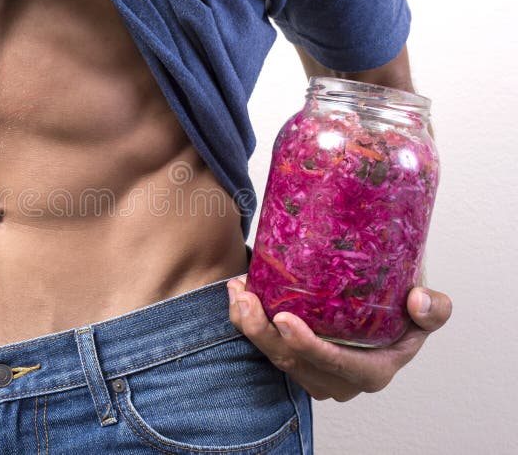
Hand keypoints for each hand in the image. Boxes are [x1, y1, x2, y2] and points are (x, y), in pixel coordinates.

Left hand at [226, 274, 451, 401]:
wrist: (384, 317)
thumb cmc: (404, 316)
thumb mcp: (428, 314)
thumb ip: (434, 310)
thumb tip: (418, 299)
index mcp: (370, 372)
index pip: (333, 363)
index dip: (305, 345)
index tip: (283, 318)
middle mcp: (337, 380)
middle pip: (291, 362)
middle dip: (261, 332)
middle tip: (246, 297)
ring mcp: (312, 374)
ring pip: (272, 356)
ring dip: (248, 325)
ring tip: (238, 291)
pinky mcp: (294, 362)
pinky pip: (265, 346)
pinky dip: (247, 322)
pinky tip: (238, 294)